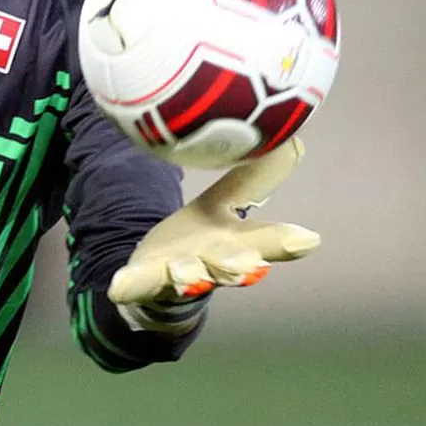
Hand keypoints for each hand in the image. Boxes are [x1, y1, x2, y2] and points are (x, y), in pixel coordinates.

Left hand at [108, 138, 319, 305]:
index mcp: (235, 243)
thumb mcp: (225, 205)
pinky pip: (137, 284)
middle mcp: (212, 263)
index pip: (264, 241)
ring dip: (190, 276)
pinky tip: (117, 286)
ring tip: (187, 274)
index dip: (284, 241)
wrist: (160, 283)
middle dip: (237, 265)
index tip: (307, 240)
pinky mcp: (146, 280)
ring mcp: (178, 275)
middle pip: (227, 264)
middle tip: (249, 265)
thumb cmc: (202, 240)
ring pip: (188, 277)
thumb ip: (255, 177)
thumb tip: (291, 138)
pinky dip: (130, 285)